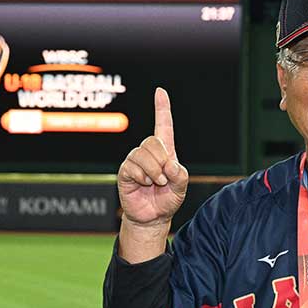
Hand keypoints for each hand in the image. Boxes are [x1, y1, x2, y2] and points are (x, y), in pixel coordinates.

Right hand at [117, 87, 188, 226]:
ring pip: (142, 154)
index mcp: (165, 152)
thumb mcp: (181, 187)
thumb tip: (169, 165)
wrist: (153, 217)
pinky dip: (143, 177)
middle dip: (162, 160)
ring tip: (155, 183)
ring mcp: (135, 161)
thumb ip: (180, 175)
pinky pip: (133, 166)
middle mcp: (148, 152)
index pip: (163, 125)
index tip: (160, 91)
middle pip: (152, 141)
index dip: (162, 108)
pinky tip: (144, 184)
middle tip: (164, 178)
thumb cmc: (167, 199)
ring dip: (153, 172)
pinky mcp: (125, 171)